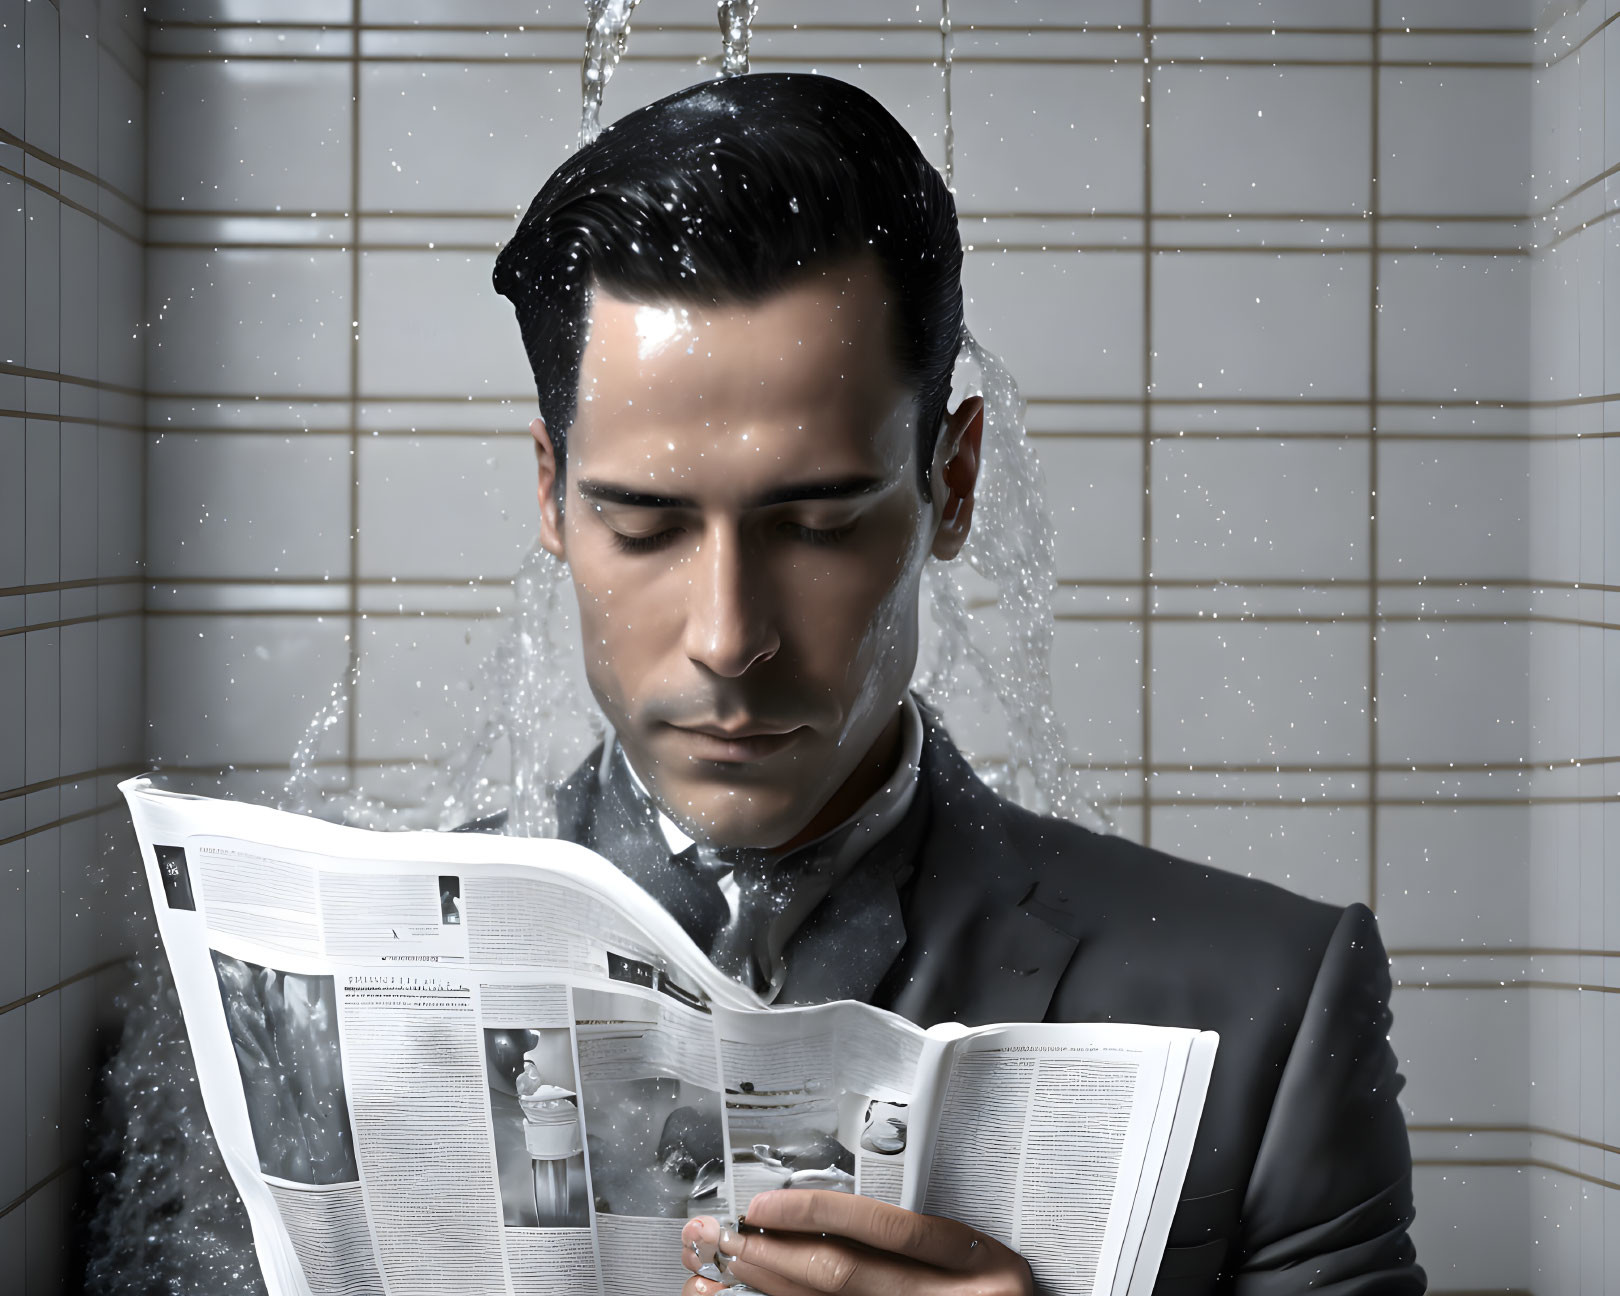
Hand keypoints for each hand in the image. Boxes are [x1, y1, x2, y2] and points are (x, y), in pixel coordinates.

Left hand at [680, 1189, 1033, 1295]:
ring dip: (769, 1288)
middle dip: (775, 1252)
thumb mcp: (976, 1257)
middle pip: (847, 1274)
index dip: (818, 1212)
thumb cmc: (991, 1291)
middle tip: (725, 1234)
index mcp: (979, 1264)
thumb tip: (817, 1216)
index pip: (887, 1229)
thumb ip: (916, 1238)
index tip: (765, 1205)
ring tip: (729, 1266)